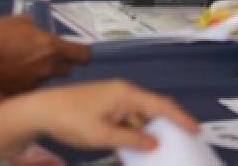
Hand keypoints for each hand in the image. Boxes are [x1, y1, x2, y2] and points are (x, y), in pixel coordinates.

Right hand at [0, 16, 90, 94]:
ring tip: (26, 66)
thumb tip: (39, 34)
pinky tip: (14, 75)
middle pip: (67, 69)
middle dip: (62, 63)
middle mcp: (47, 68)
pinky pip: (31, 87)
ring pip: (48, 79)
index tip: (81, 53)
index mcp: (51, 47)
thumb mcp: (18, 21)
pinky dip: (27, 81)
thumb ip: (35, 28)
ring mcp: (35, 83)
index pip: (82, 55)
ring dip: (43, 73)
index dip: (84, 53)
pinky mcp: (22, 94)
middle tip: (49, 57)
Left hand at [0, 80, 197, 153]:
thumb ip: (131, 140)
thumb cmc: (71, 121)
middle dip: (169, 123)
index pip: (161, 105)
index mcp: (126, 94)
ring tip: (163, 146)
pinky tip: (138, 144)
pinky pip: (128, 116)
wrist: (40, 110)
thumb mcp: (102, 135)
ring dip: (150, 129)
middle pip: (153, 107)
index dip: (180, 117)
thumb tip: (155, 143)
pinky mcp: (105, 104)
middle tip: (184, 140)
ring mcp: (113, 97)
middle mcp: (123, 91)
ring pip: (140, 114)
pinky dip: (136, 130)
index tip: (196, 130)